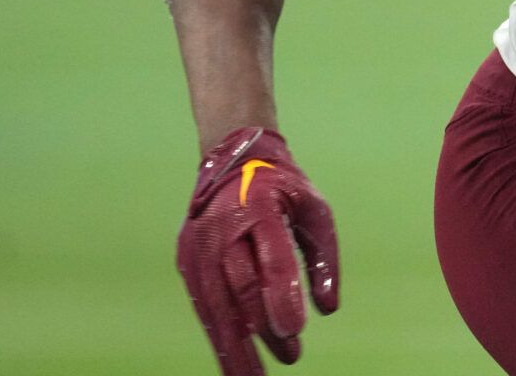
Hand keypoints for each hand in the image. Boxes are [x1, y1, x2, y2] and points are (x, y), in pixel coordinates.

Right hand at [177, 128, 339, 374]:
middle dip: (264, 327)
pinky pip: (204, 305)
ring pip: (217, 304)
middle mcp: (222, 227)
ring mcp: (199, 246)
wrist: (231, 159)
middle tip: (291, 357)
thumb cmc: (283, 189)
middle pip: (241, 286)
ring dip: (236, 346)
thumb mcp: (315, 211)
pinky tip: (234, 362)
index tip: (296, 330)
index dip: (281, 293)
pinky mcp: (187, 262)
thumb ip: (323, 259)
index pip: (270, 255)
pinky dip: (219, 336)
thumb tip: (327, 310)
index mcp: (259, 207)